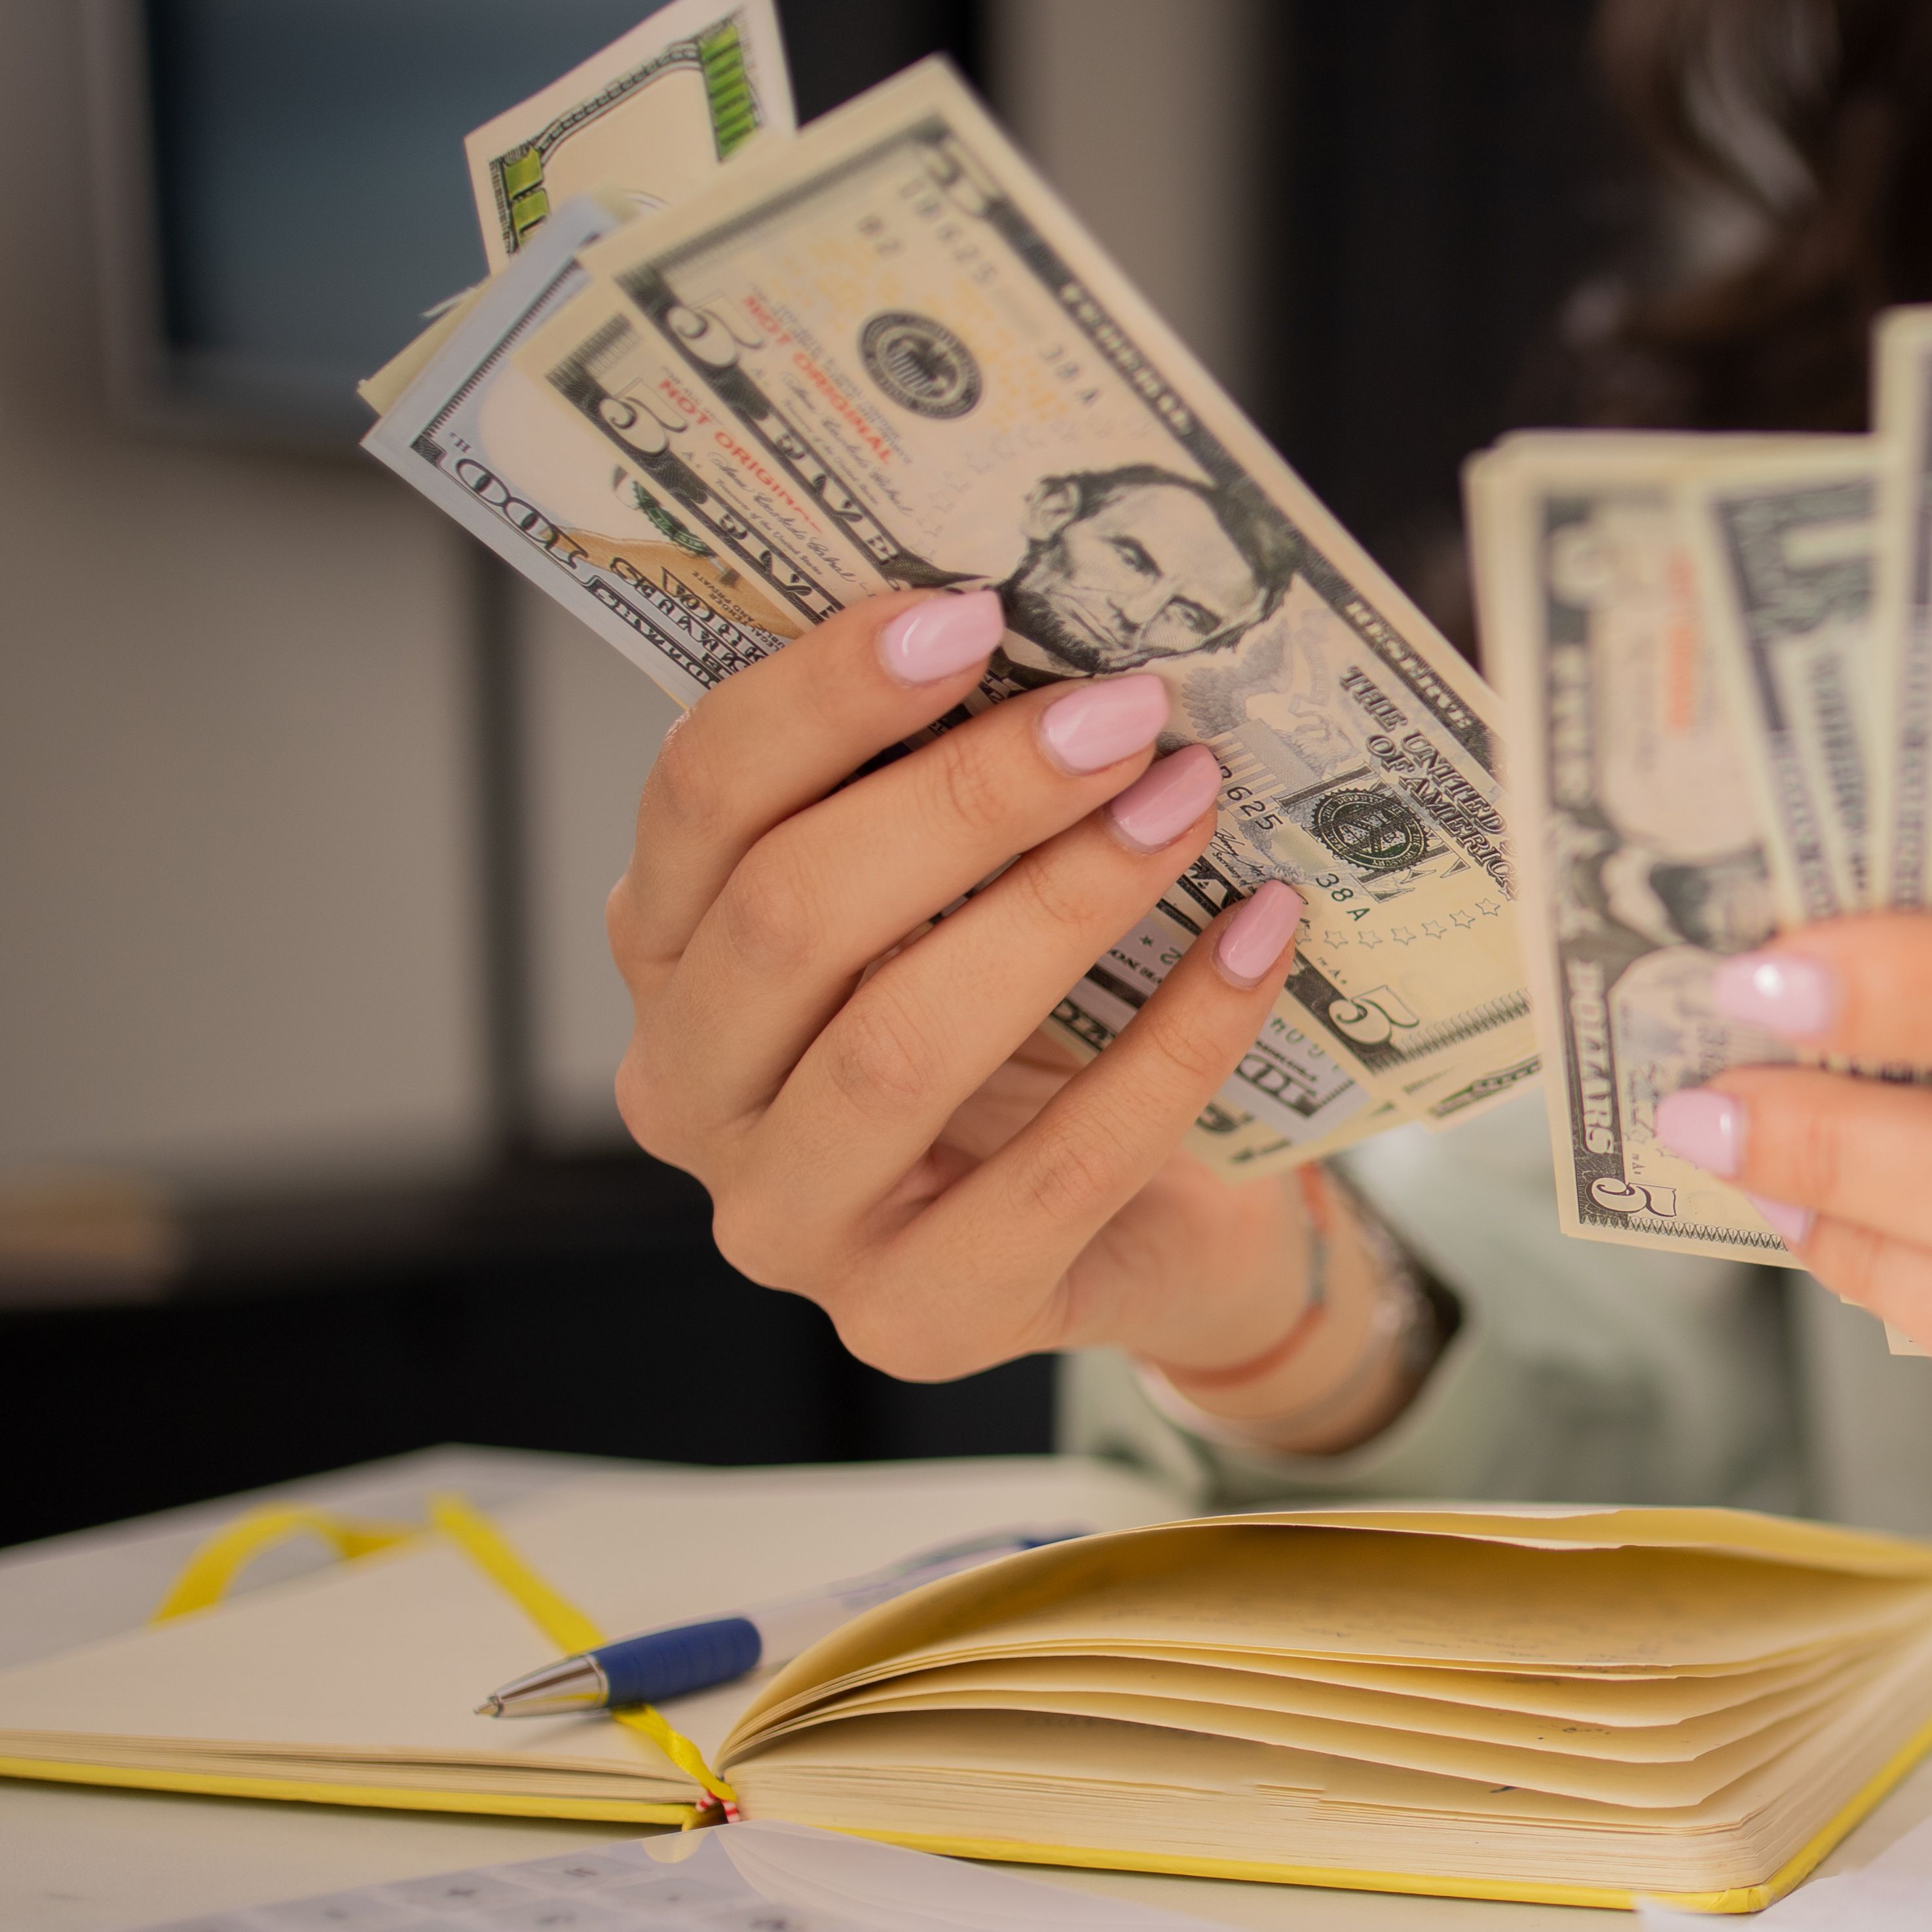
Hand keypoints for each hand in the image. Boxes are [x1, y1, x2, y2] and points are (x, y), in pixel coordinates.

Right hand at [609, 588, 1417, 1442]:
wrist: (1153, 1229)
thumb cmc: (1043, 1034)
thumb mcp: (963, 902)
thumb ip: (942, 791)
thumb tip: (1048, 641)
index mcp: (673, 958)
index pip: (705, 800)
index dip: (825, 696)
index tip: (972, 613)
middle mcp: (691, 1097)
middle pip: (792, 916)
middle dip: (966, 797)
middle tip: (1123, 712)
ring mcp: (791, 1226)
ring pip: (900, 1045)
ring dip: (1062, 905)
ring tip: (1186, 802)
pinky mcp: (918, 1318)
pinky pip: (1060, 1167)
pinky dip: (1175, 1041)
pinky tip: (1258, 939)